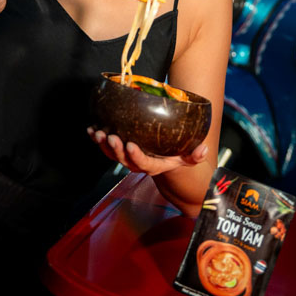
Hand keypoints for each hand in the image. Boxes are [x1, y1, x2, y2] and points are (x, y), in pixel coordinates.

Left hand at [87, 127, 208, 176]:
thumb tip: (204, 150)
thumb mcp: (187, 157)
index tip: (131, 146)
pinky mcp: (119, 150)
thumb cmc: (176, 156)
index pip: (143, 164)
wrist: (164, 162)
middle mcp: (137, 164)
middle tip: (111, 137)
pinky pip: (105, 146)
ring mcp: (126, 157)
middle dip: (116, 149)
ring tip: (98, 133)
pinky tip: (91, 130)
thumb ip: (195, 156)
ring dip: (103, 144)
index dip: (135, 157)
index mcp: (153, 165)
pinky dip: (96, 139)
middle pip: (123, 160)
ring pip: (112, 154)